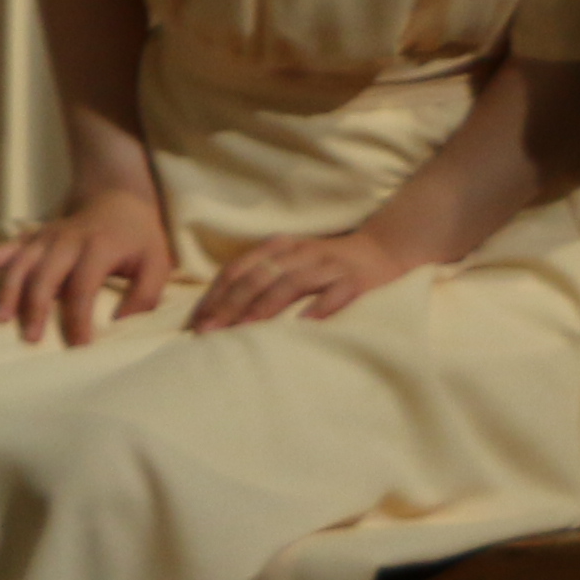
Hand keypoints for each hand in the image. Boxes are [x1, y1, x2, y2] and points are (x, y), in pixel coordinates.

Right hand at [0, 186, 177, 345]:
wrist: (116, 196)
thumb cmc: (138, 237)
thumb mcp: (157, 263)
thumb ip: (145, 295)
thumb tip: (121, 326)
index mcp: (97, 246)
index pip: (82, 285)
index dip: (79, 317)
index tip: (80, 346)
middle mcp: (64, 240)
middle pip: (43, 274)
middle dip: (36, 307)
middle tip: (32, 339)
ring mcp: (42, 237)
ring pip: (17, 263)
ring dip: (6, 290)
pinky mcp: (28, 239)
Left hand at [190, 223, 419, 332]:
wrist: (383, 250)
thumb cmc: (326, 265)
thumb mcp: (290, 263)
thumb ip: (261, 278)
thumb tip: (219, 311)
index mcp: (278, 247)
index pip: (238, 269)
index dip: (215, 295)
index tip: (197, 323)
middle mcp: (299, 253)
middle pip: (257, 277)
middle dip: (230, 305)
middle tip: (210, 332)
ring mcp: (328, 265)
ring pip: (290, 282)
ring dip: (265, 307)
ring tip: (245, 329)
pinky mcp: (356, 281)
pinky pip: (335, 293)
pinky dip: (318, 308)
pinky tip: (303, 325)